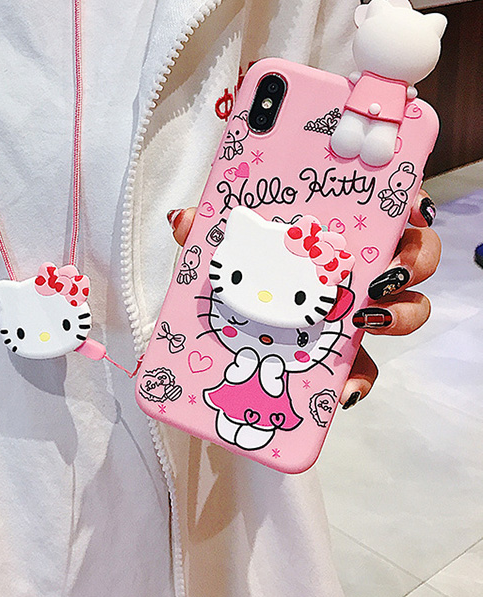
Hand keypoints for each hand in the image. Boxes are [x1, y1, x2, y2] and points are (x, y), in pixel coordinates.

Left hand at [166, 191, 441, 406]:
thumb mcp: (216, 253)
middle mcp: (356, 269)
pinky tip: (345, 391)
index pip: (386, 209)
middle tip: (383, 273)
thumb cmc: (234, 276)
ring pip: (407, 309)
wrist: (220, 331)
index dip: (409, 206)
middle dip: (415, 261)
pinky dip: (361, 381)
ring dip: (401, 314)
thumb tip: (181, 220)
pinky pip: (366, 369)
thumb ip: (204, 234)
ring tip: (368, 320)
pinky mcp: (343, 356)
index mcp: (332, 234)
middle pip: (413, 257)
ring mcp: (355, 313)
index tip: (410, 210)